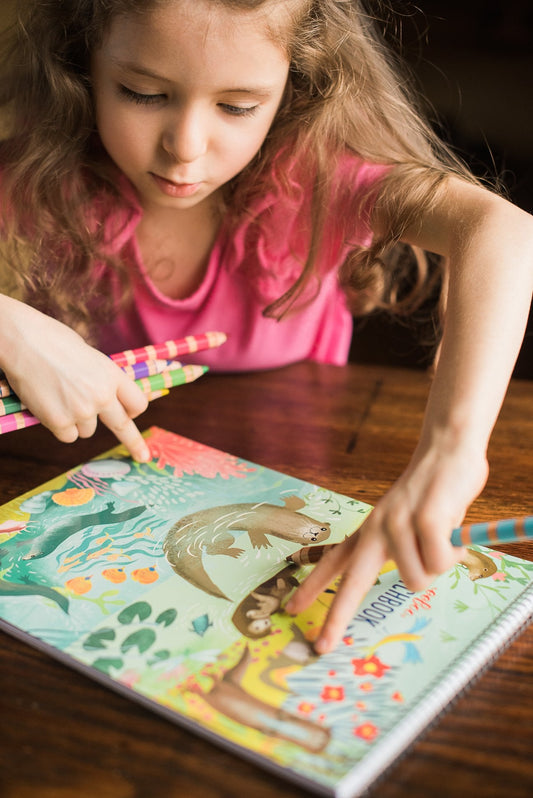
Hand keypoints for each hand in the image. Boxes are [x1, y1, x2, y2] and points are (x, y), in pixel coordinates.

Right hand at [0, 297, 149, 459]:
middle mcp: (102, 396)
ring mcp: (81, 411)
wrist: (24, 342)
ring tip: (60, 397)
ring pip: (88, 431)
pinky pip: (68, 436)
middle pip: (123, 426)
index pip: (138, 403)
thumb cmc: (53, 342)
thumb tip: (109, 396)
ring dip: (77, 421)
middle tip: (143, 456)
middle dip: (134, 442)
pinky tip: (50, 406)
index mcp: (112, 375)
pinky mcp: (60, 422)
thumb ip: (103, 379)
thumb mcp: (91, 357)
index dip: (133, 410)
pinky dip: (60, 427)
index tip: (133, 417)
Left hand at [285, 438, 488, 653]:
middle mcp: (375, 528)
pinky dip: (453, 554)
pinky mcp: (424, 519)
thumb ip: (408, 551)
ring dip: (437, 566)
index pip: (333, 562)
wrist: (446, 449)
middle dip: (336, 618)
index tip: (291, 610)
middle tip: (322, 647)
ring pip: (416, 579)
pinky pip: (439, 562)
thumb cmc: (433, 493)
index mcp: (369, 531)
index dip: (312, 588)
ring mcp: (397, 523)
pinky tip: (453, 530)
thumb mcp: (410, 524)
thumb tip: (419, 579)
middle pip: (351, 583)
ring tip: (444, 538)